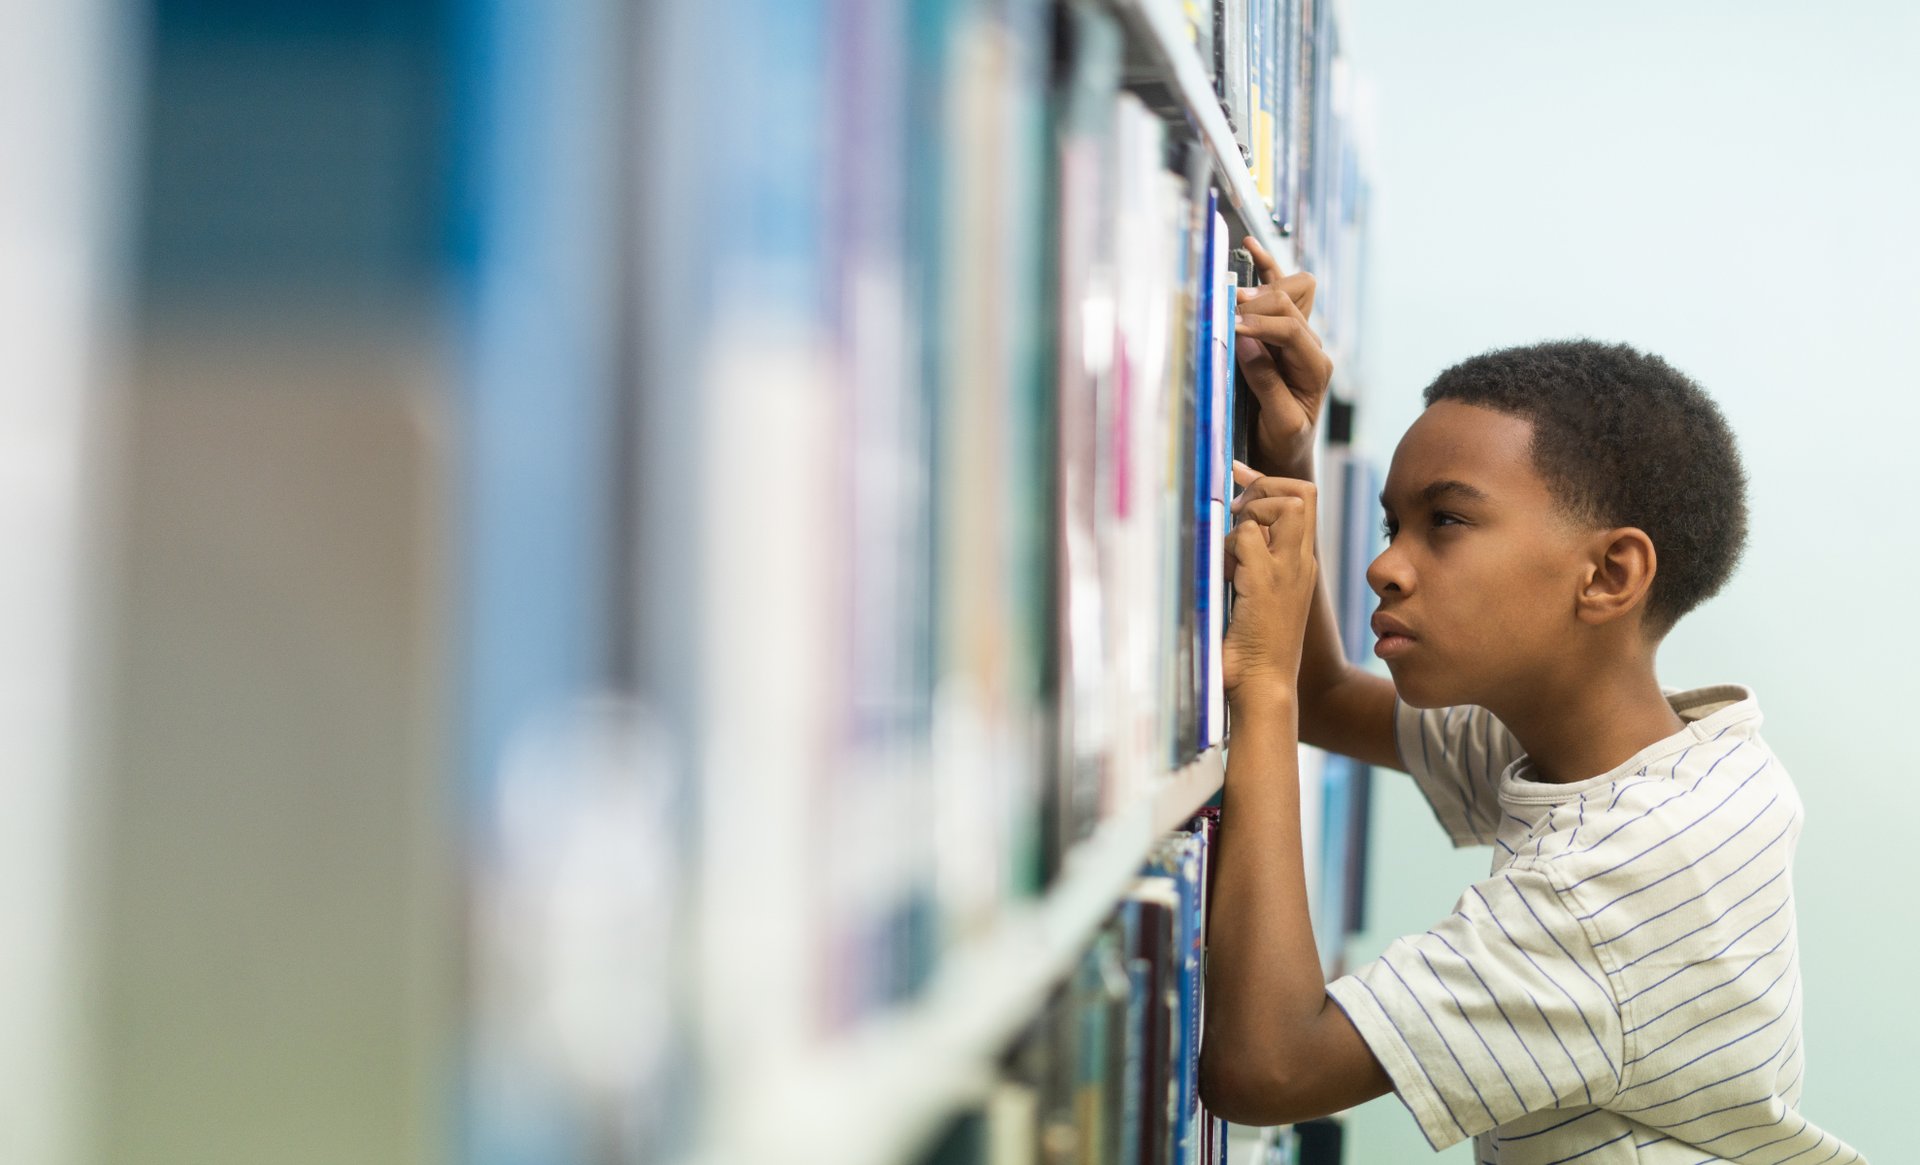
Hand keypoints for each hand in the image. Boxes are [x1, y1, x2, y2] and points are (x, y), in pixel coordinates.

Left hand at [1223, 462, 1317, 701]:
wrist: (1264, 685)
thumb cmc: (1255, 645)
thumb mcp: (1257, 592)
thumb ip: (1254, 559)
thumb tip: (1233, 529)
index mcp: (1301, 563)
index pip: (1303, 498)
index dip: (1271, 481)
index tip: (1239, 480)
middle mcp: (1301, 563)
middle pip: (1302, 491)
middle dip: (1264, 488)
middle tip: (1236, 514)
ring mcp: (1289, 571)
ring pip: (1282, 506)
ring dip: (1247, 518)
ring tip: (1232, 556)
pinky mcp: (1268, 583)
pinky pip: (1249, 536)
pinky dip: (1230, 545)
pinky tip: (1226, 575)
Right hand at [1233, 234, 1332, 475]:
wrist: (1285, 451)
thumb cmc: (1284, 441)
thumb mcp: (1280, 421)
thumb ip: (1266, 381)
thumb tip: (1245, 340)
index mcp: (1316, 367)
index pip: (1291, 329)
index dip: (1259, 325)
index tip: (1229, 328)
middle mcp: (1310, 345)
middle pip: (1289, 301)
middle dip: (1256, 306)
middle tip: (1225, 317)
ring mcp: (1298, 335)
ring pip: (1290, 289)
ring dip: (1261, 289)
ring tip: (1230, 298)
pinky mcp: (1281, 331)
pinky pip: (1281, 288)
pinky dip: (1267, 267)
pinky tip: (1250, 247)